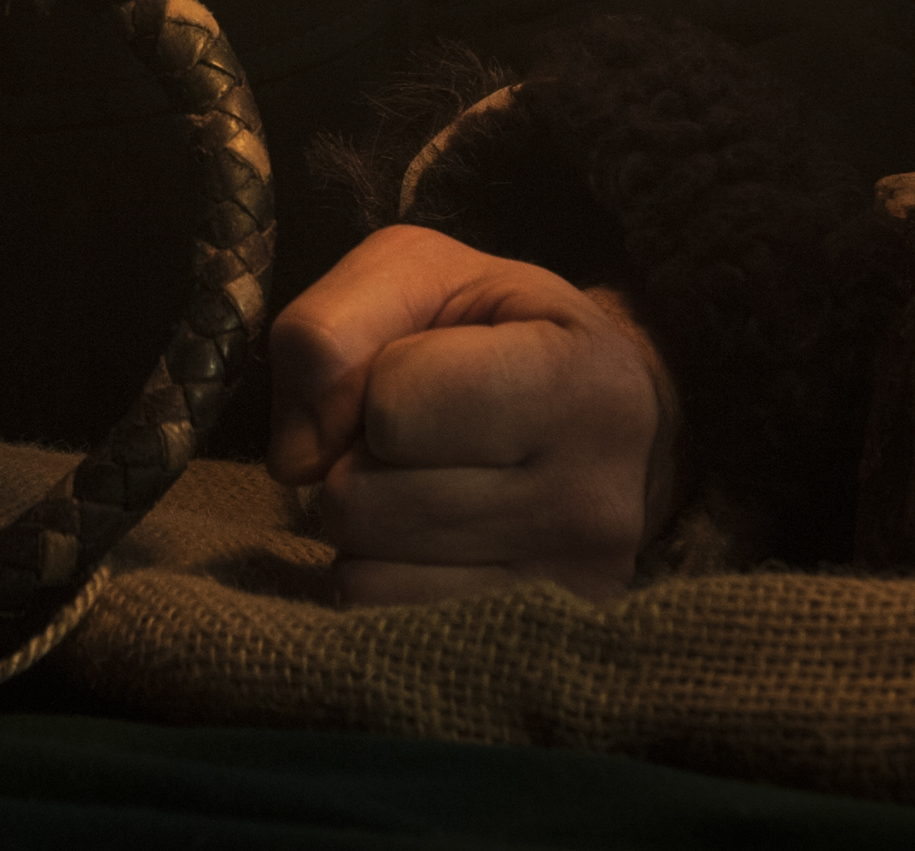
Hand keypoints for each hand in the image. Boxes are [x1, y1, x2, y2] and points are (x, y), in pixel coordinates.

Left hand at [267, 224, 673, 605]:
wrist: (620, 420)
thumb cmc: (506, 332)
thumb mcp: (422, 274)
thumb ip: (330, 326)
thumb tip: (294, 459)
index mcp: (580, 381)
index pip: (394, 405)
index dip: (377, 377)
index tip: (424, 368)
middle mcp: (591, 500)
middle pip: (361, 497)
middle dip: (356, 455)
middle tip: (415, 435)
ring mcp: (565, 590)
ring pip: (361, 563)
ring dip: (362, 514)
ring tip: (424, 478)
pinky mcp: (533, 641)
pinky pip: (376, 614)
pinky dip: (375, 569)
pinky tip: (425, 535)